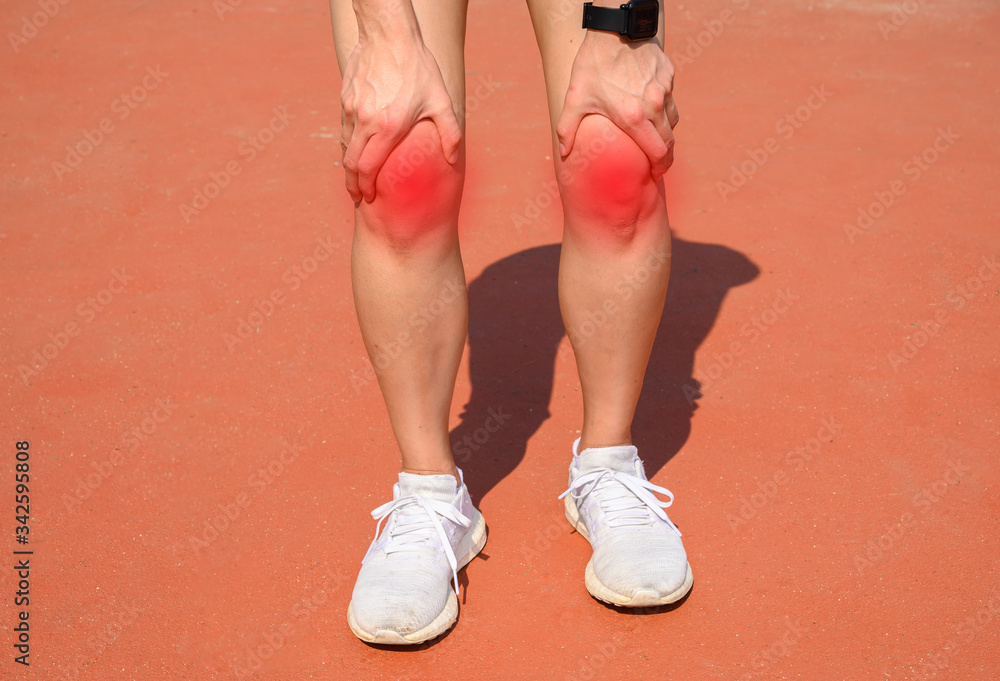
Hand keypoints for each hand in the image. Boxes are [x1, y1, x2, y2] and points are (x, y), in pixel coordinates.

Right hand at [340, 27, 461, 202]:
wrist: (388, 34)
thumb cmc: (417, 67)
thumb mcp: (441, 100)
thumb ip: (450, 133)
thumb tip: (454, 159)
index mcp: (388, 126)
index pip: (368, 168)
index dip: (365, 187)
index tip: (367, 199)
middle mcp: (365, 120)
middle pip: (351, 163)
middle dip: (352, 184)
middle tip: (358, 197)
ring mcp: (351, 109)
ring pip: (345, 146)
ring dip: (349, 165)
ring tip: (356, 177)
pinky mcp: (345, 98)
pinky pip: (344, 128)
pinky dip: (348, 144)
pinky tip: (357, 149)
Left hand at [556, 31, 679, 179]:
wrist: (614, 28)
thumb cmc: (593, 64)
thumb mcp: (575, 97)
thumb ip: (567, 128)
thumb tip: (563, 152)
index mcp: (633, 116)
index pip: (658, 152)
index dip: (659, 168)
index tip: (655, 175)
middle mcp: (653, 105)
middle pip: (669, 142)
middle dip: (665, 158)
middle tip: (658, 166)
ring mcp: (664, 89)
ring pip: (672, 121)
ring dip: (666, 134)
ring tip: (655, 140)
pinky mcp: (668, 74)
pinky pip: (671, 99)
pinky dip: (665, 109)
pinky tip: (653, 110)